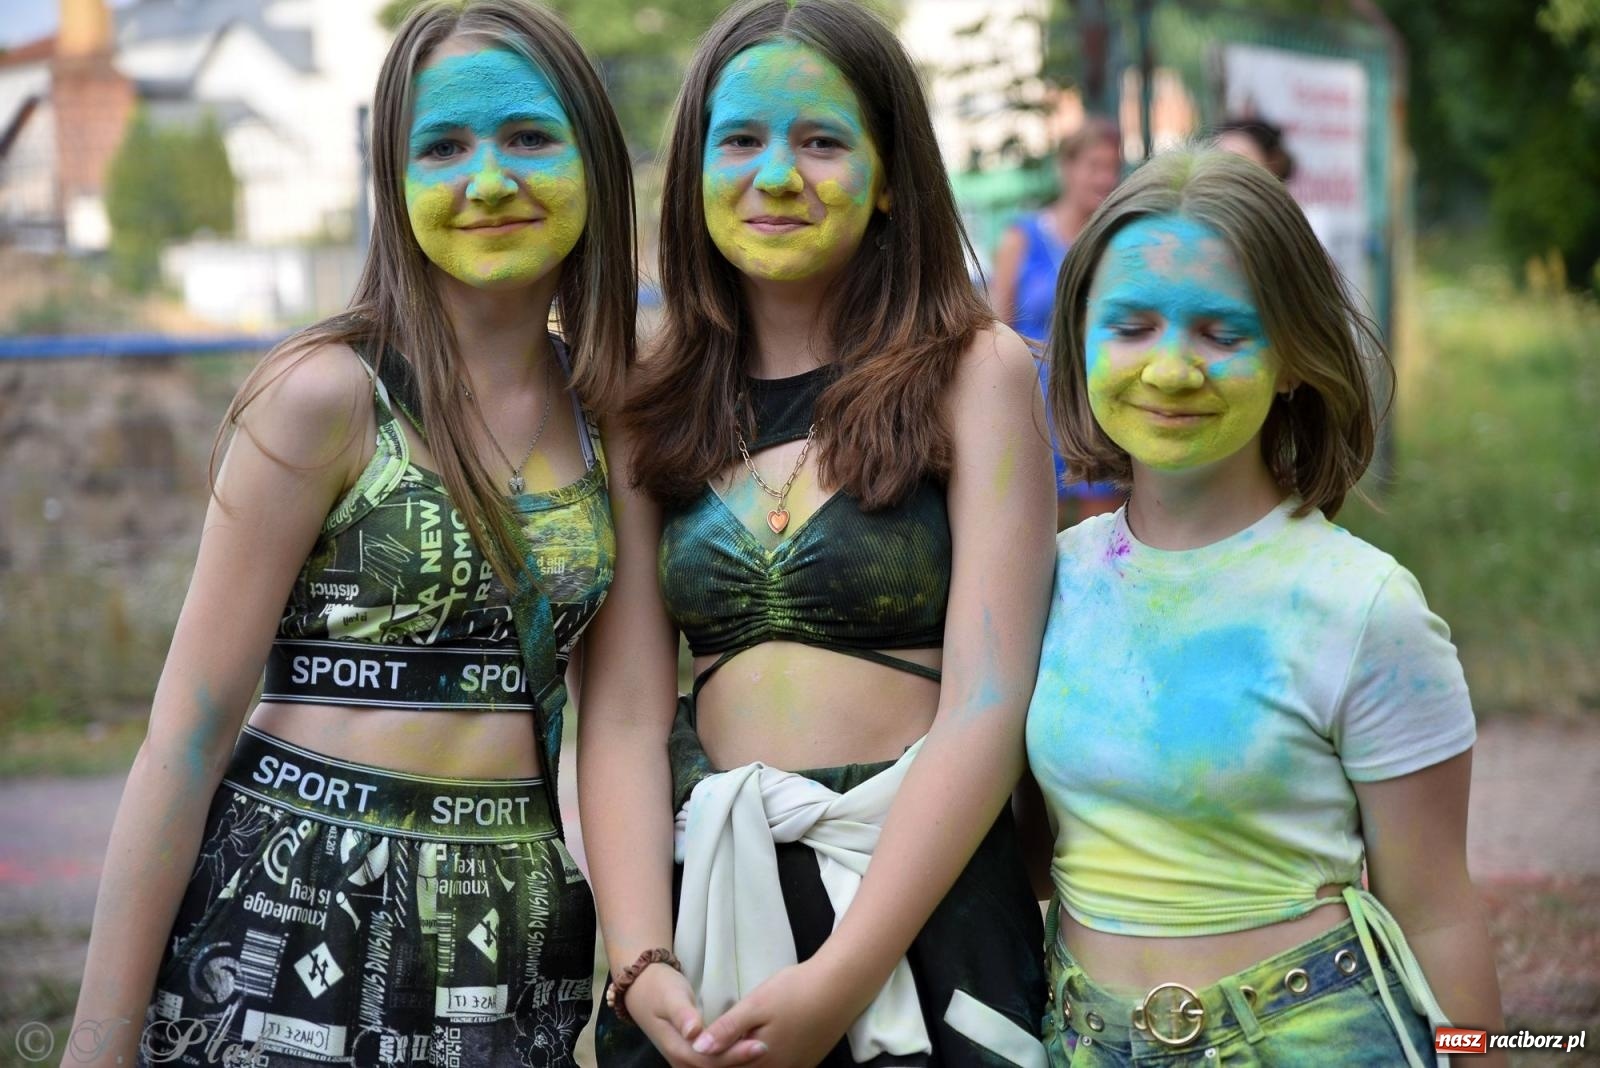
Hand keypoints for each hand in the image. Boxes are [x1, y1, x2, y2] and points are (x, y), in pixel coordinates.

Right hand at [626, 962, 768, 1067]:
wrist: (642, 990)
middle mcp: (681, 1061)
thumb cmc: (659, 989)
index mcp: (678, 1048)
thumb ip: (682, 1014)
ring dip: (737, 1062)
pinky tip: (748, 1050)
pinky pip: (713, 1064)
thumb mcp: (670, 996)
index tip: (760, 1044)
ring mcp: (685, 1061)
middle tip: (768, 1047)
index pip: (712, 1059)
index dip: (736, 1054)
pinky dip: (731, 1059)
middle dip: (742, 1060)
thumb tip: (694, 1032)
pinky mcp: (691, 1057)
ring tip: (762, 1050)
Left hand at [691, 960, 865, 1067]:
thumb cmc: (796, 991)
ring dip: (743, 1060)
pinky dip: (763, 1059)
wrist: (841, 987)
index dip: (706, 1059)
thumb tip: (697, 1049)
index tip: (690, 1047)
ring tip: (735, 1042)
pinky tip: (760, 1045)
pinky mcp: (807, 1061)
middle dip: (724, 1061)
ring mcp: (794, 1067)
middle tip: (711, 1043)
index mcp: (760, 1060)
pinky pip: (779, 1066)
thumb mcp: (757, 1004)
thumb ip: (727, 1029)